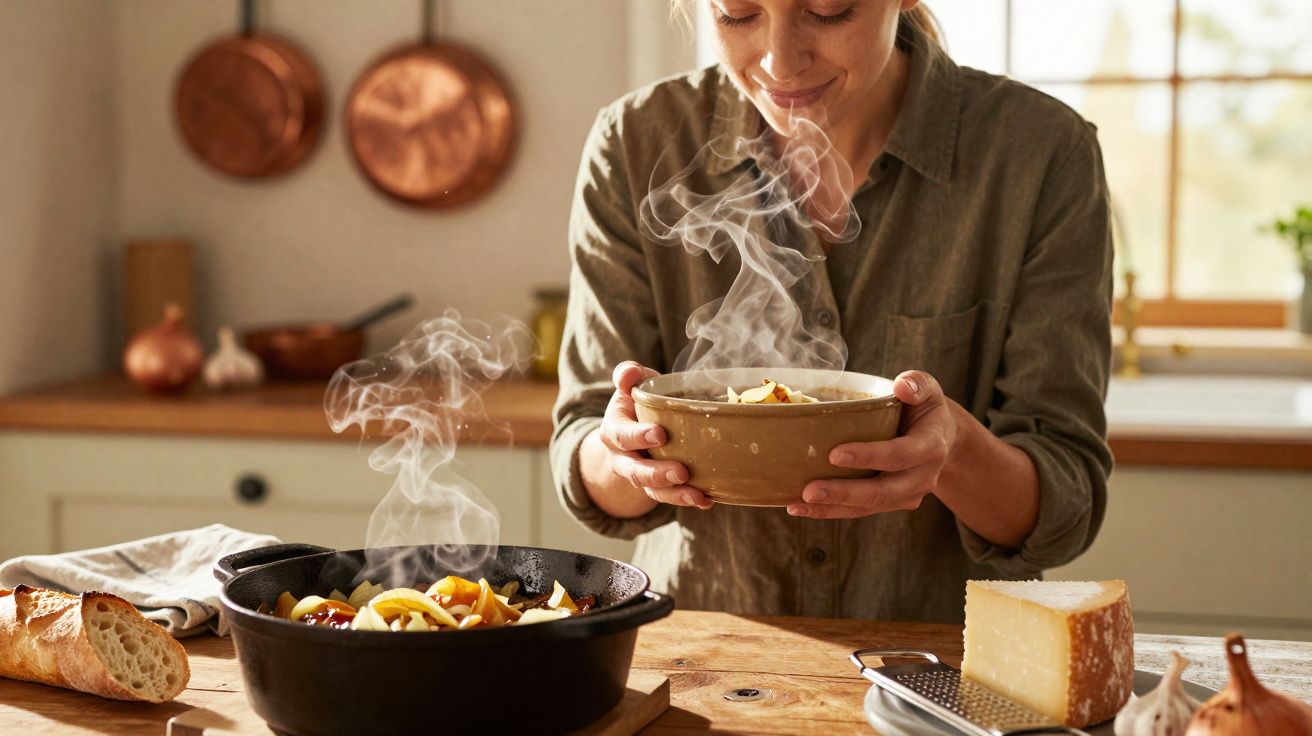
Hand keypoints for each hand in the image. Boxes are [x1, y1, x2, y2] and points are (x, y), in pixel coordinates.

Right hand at [597, 361, 713, 509]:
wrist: (634, 427)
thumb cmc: (637, 400)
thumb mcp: (631, 385)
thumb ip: (628, 375)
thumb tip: (628, 374)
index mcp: (614, 430)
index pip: (622, 436)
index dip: (639, 436)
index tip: (660, 434)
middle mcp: (623, 458)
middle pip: (634, 472)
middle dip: (657, 474)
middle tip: (681, 472)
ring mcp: (640, 476)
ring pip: (652, 490)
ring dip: (675, 495)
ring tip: (697, 495)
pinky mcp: (658, 487)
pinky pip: (670, 497)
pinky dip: (688, 499)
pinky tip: (707, 499)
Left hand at [787, 370, 958, 519]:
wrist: (943, 439)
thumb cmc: (924, 408)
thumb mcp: (928, 390)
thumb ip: (917, 384)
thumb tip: (902, 386)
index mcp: (931, 446)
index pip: (900, 455)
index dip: (869, 456)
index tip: (835, 454)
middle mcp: (922, 477)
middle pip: (882, 492)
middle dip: (844, 493)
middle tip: (810, 490)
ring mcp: (907, 494)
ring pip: (868, 507)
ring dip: (831, 508)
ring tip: (797, 505)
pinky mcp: (891, 503)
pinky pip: (860, 510)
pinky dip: (830, 511)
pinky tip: (800, 507)